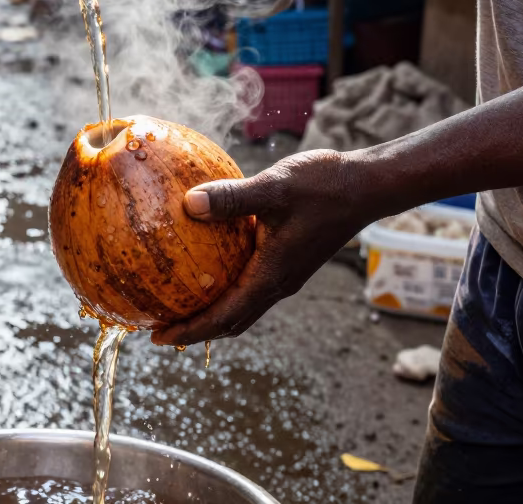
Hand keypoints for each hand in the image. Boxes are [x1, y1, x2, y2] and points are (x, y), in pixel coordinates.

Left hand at [152, 151, 368, 344]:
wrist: (364, 185)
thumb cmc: (322, 186)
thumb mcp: (273, 188)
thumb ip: (231, 197)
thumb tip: (188, 203)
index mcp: (273, 275)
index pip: (224, 318)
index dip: (190, 331)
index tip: (157, 338)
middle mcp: (278, 282)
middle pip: (231, 321)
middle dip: (195, 330)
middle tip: (158, 329)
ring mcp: (285, 272)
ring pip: (242, 305)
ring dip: (211, 312)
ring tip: (177, 302)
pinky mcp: (288, 257)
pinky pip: (250, 282)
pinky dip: (225, 286)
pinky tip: (208, 260)